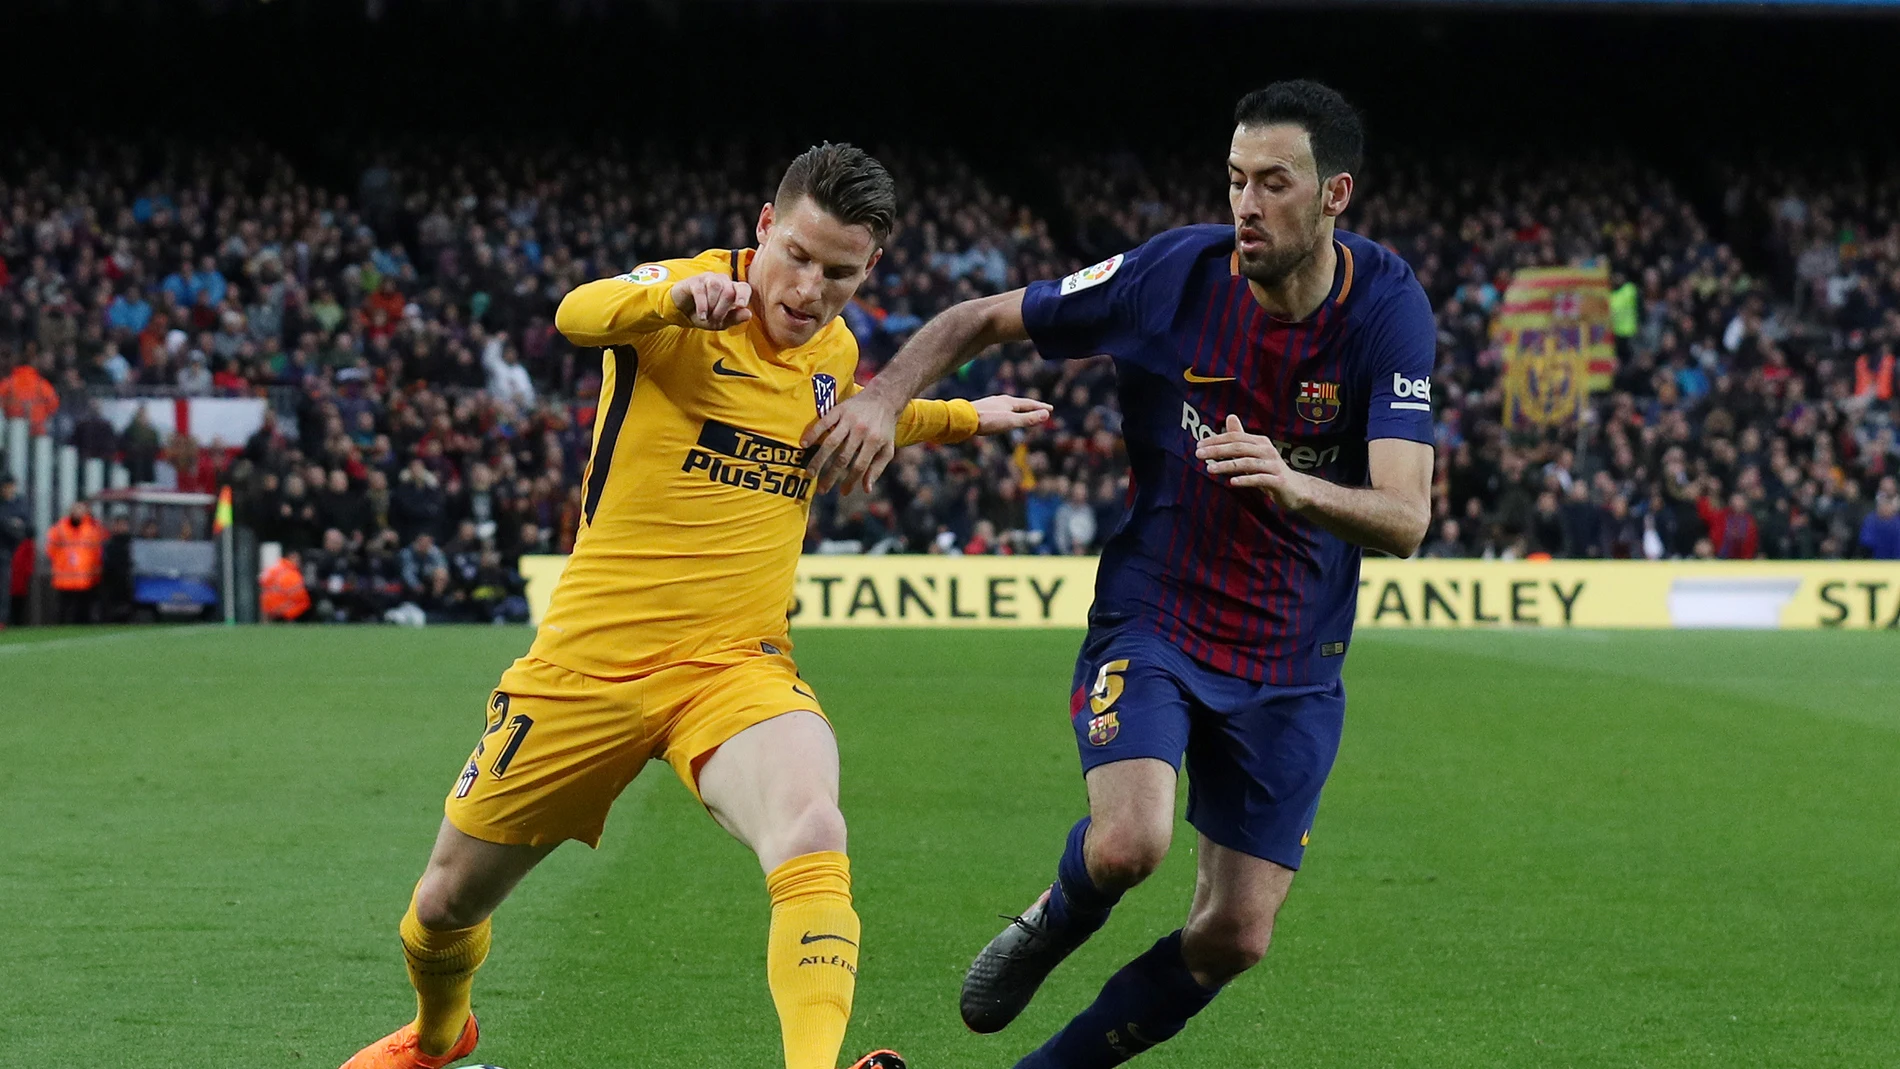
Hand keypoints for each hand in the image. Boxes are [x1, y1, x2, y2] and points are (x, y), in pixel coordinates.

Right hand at [669, 273, 752, 329]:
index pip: (744, 288)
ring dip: (712, 305)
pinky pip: (701, 290)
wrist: (682, 312)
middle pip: (729, 290)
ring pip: (716, 286)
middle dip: (723, 309)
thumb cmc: (705, 315)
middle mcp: (722, 281)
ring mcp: (708, 279)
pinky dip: (702, 305)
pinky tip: (702, 315)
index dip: (744, 295)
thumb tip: (748, 314)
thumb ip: (735, 318)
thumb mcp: (720, 322)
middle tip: (715, 319)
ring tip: (707, 317)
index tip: (741, 305)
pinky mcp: (694, 281)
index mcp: (732, 290)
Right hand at [802, 386, 904, 494]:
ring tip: (810, 473)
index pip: (860, 466)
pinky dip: (813, 433)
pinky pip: (823, 422)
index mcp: (874, 441)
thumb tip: (866, 489)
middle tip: (821, 490)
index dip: (851, 481)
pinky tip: (803, 445)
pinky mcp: (839, 409)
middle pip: (843, 458)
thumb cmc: (884, 428)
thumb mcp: (887, 449)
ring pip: (831, 442)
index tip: (842, 492)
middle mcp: (861, 431)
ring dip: (819, 460)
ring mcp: (849, 420)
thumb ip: (877, 469)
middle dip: (831, 476)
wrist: (883, 398)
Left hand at [971, 395, 1052, 434]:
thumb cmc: (988, 420)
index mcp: (1009, 401)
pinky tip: (1001, 416)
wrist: (963, 418)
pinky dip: (1007, 413)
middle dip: (1031, 408)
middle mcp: (1000, 400)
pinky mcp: (983, 410)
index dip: (1041, 407)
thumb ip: (1028, 419)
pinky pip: (1000, 410)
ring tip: (1022, 412)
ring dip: (1019, 410)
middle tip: (1040, 410)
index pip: (1029, 404)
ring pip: (1009, 406)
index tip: (1050, 409)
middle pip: (1020, 404)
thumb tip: (1047, 414)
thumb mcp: (1011, 421)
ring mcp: (991, 404)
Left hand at [1196, 415, 1312, 509]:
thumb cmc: (1270, 471)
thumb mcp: (1254, 453)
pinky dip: (1245, 480)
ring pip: (1247, 463)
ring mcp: (1273, 465)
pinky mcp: (1278, 481)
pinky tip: (1232, 482)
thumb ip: (1241, 438)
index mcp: (1260, 442)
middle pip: (1239, 448)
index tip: (1198, 445)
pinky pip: (1259, 479)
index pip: (1235, 437)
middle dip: (1217, 450)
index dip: (1216, 440)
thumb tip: (1230, 416)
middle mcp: (1267, 450)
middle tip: (1198, 454)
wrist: (1296, 490)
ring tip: (1210, 469)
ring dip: (1226, 466)